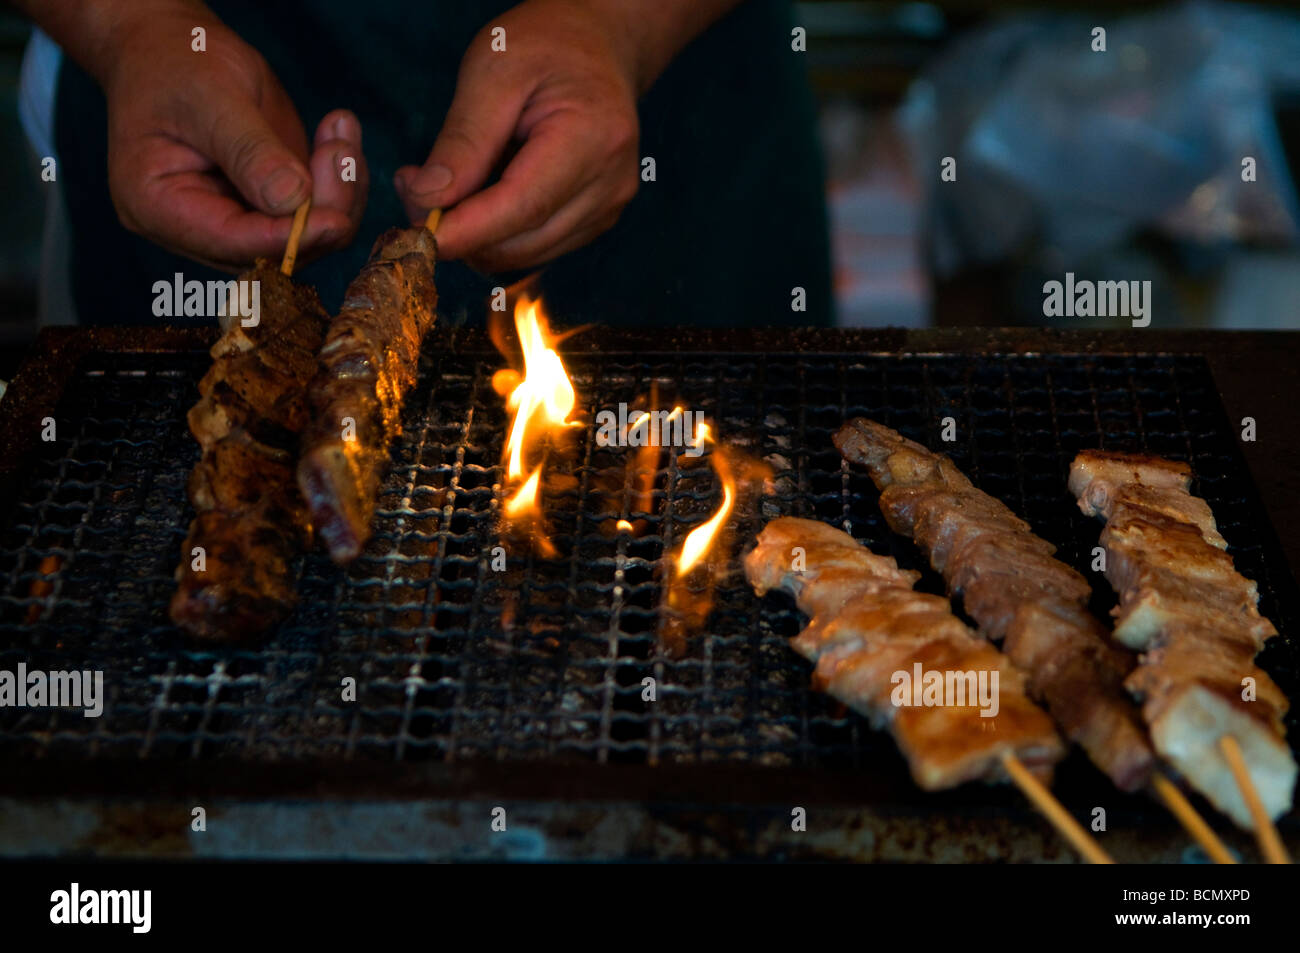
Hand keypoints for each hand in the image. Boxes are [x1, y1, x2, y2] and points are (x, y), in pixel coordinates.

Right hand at [100, 4, 366, 270]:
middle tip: (342, 151)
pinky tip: (340, 133)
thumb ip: (249, 151)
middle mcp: (197, 228)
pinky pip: (316, 212)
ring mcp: (237, 220)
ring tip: (341, 130)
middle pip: (276, 252)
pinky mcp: (268, 205)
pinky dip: (339, 180)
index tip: (336, 220)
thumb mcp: (209, 97)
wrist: (174, 45)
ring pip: (307, 237)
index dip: (288, 239)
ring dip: (339, 192)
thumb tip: (293, 200)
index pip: (232, 243)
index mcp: (159, 208)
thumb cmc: (175, 62)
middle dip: (322, 210)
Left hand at [395, 0, 641, 271]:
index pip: (524, 206)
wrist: (598, 45)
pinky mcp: (596, 220)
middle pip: (523, 242)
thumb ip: (463, 140)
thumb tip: (427, 199)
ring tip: (445, 185)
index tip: (416, 237)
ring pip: (526, 254)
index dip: (467, 231)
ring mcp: (608, 208)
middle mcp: (611, 185)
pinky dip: (498, 233)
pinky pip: (536, 247)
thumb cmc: (546, 46)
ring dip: (477, 237)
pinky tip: (482, 193)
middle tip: (413, 191)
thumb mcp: (492, 71)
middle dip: (461, 233)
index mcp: (594, 140)